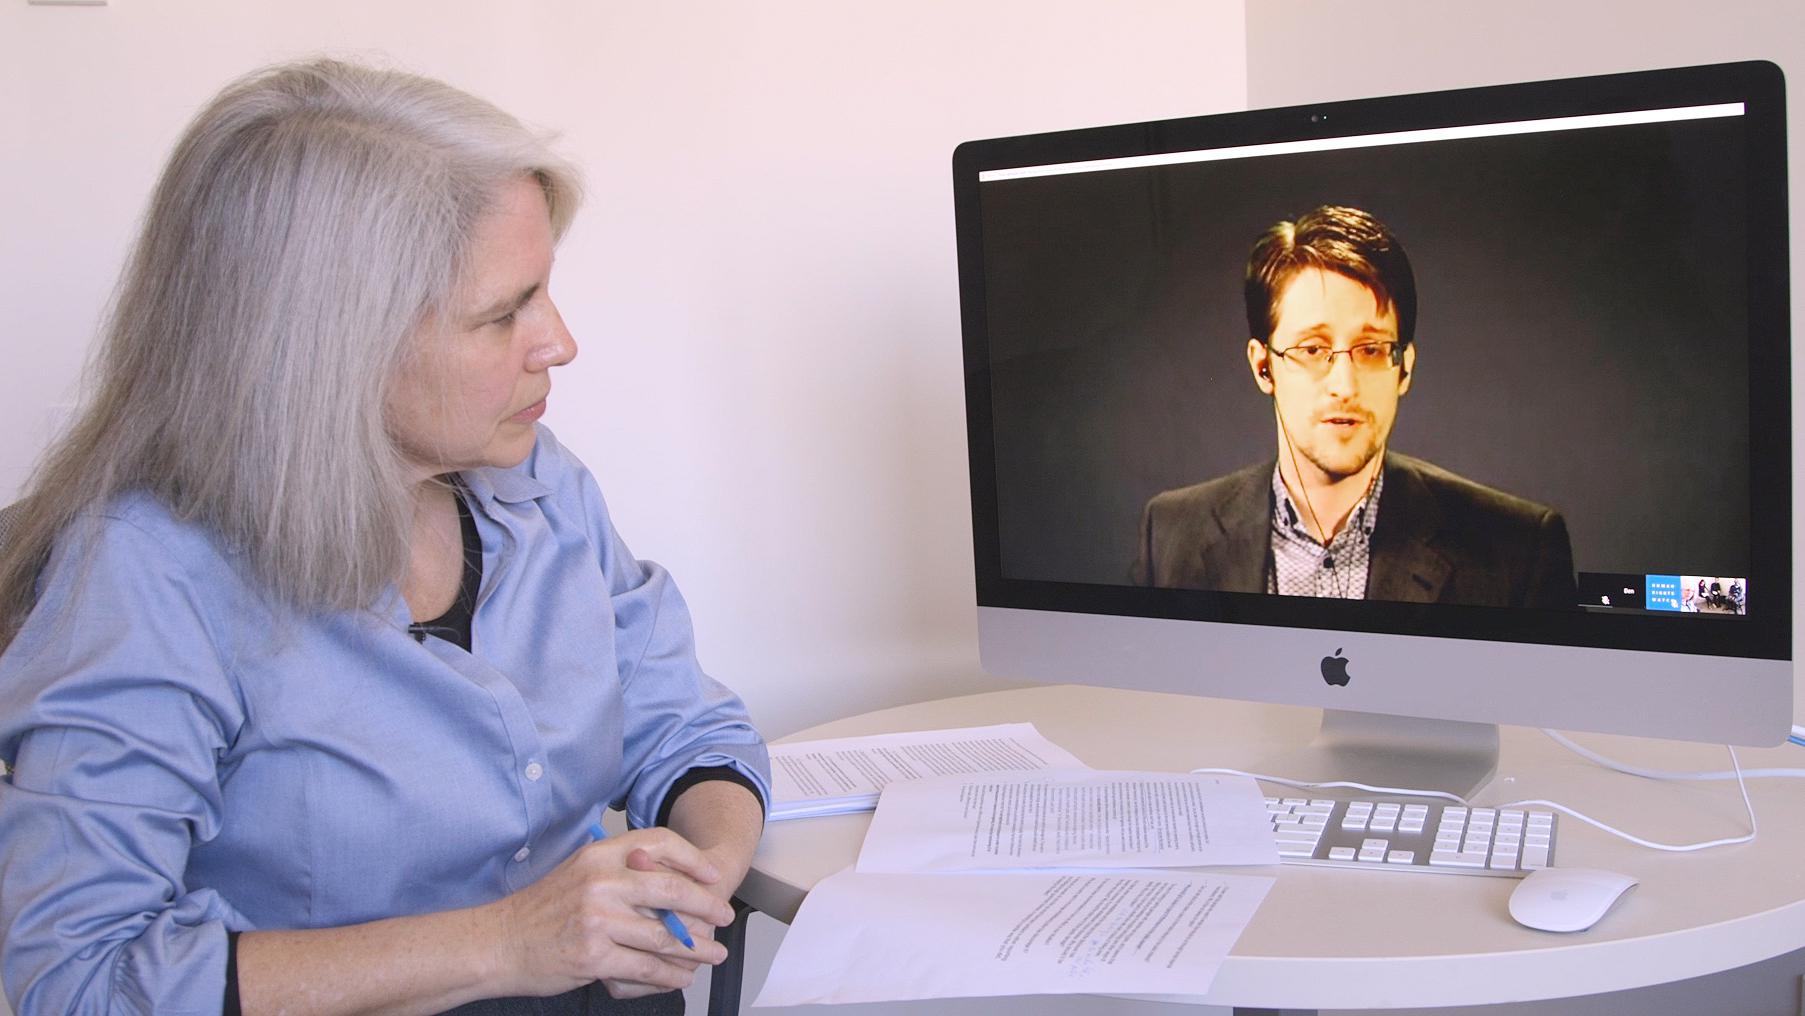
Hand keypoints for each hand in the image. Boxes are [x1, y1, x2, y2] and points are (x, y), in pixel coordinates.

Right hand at [484, 827, 735, 998]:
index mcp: (599, 855)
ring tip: (713, 954)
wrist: (497, 943)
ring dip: (696, 948)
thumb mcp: (578, 873)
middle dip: (707, 906)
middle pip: (672, 889)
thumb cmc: (539, 911)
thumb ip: (619, 872)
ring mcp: (598, 919)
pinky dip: (670, 975)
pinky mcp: (593, 955)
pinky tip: (681, 977)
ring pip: (664, 935)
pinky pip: (646, 967)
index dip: (692, 859)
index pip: (659, 843)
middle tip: (724, 916)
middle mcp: (601, 881)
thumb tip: (670, 882)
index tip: (711, 876)